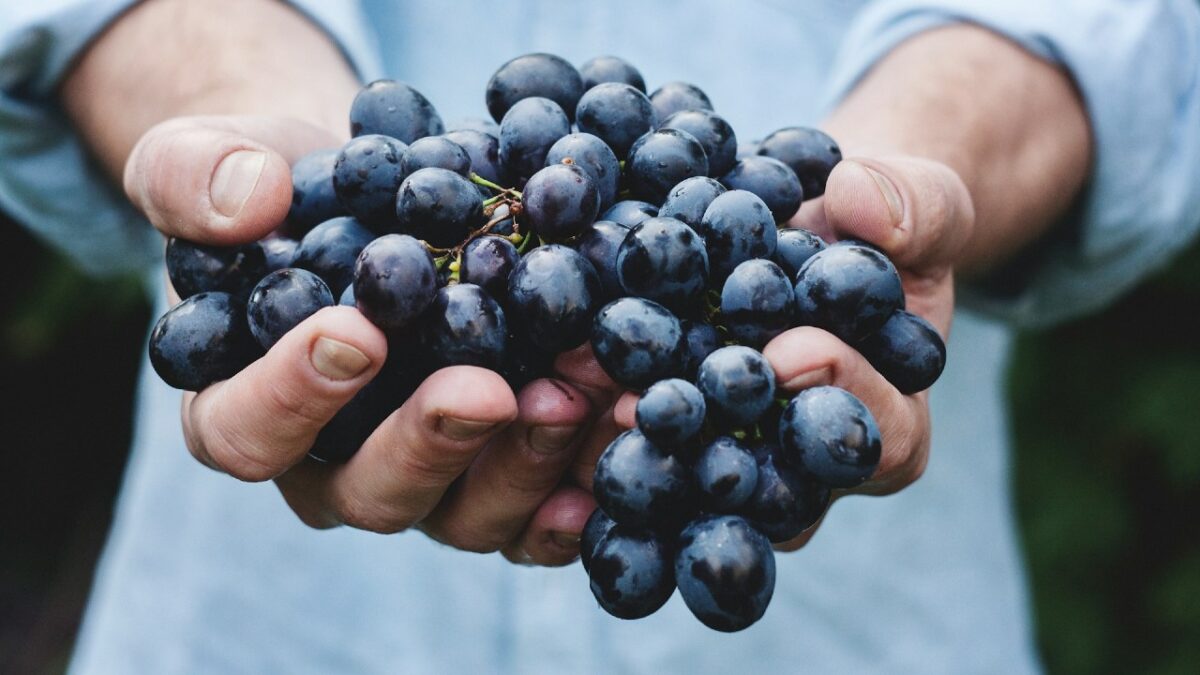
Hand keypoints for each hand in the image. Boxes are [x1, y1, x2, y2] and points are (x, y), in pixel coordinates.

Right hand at [126, 114, 623, 564]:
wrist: (374, 201)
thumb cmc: (281, 193)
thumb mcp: (210, 159)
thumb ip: (195, 177)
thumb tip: (247, 202)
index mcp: (244, 410)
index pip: (246, 433)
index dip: (292, 397)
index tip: (355, 332)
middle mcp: (334, 467)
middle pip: (371, 493)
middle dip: (433, 443)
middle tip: (488, 390)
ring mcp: (426, 481)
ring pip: (467, 513)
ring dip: (528, 461)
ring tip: (581, 393)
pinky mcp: (499, 475)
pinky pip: (539, 510)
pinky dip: (584, 484)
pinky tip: (623, 436)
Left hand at [605, 153, 973, 548]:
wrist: (811, 227)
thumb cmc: (879, 226)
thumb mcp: (920, 202)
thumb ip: (913, 207)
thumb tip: (862, 203)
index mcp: (887, 425)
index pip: (878, 438)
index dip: (841, 397)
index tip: (793, 350)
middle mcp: (803, 467)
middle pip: (766, 485)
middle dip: (710, 442)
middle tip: (652, 403)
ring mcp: (730, 458)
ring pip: (685, 478)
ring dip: (628, 441)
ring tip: (576, 390)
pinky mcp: (667, 434)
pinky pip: (630, 441)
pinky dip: (584, 415)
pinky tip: (538, 381)